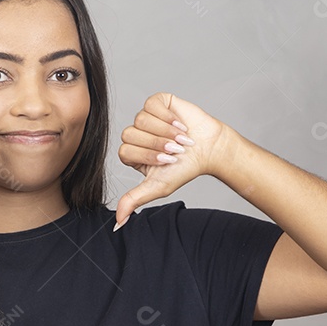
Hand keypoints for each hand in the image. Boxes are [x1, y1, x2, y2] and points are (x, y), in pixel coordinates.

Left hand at [114, 92, 233, 228]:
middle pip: (131, 134)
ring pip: (141, 119)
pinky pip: (152, 105)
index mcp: (132, 153)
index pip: (125, 150)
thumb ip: (134, 200)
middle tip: (176, 151)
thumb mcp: (157, 187)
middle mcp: (136, 134)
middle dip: (157, 145)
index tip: (168, 161)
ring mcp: (145, 117)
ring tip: (181, 139)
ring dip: (165, 132)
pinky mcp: (157, 102)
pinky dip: (168, 117)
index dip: (147, 156)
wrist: (209, 150)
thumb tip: (117, 223)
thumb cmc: (184, 169)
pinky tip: (180, 125)